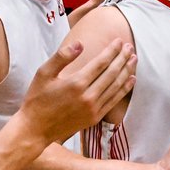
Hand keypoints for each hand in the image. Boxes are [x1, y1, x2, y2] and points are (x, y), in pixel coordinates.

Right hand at [18, 39, 136, 144]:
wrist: (35, 129)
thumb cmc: (37, 99)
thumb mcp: (43, 73)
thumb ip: (62, 57)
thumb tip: (80, 44)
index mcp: (76, 83)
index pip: (101, 63)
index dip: (112, 51)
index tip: (119, 41)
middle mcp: (88, 96)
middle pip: (112, 73)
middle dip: (122, 58)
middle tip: (129, 47)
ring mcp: (93, 108)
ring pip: (116, 86)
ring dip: (127, 71)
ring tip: (134, 59)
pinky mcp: (95, 117)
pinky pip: (114, 100)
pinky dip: (124, 89)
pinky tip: (131, 79)